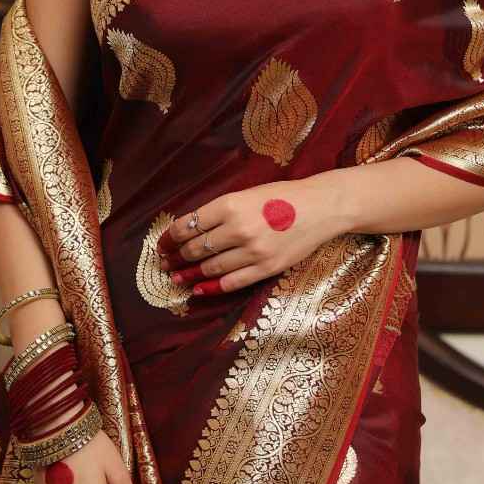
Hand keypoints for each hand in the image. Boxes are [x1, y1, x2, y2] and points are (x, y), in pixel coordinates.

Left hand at [156, 177, 345, 294]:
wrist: (321, 208)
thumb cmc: (282, 196)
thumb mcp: (246, 193)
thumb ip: (220, 210)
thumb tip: (190, 228)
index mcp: (230, 204)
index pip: (188, 225)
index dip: (169, 238)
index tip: (162, 244)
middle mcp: (238, 228)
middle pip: (195, 248)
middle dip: (176, 257)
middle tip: (166, 263)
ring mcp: (252, 251)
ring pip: (210, 267)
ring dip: (189, 274)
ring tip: (177, 277)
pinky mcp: (266, 268)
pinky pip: (231, 282)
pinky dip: (211, 287)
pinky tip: (199, 289)